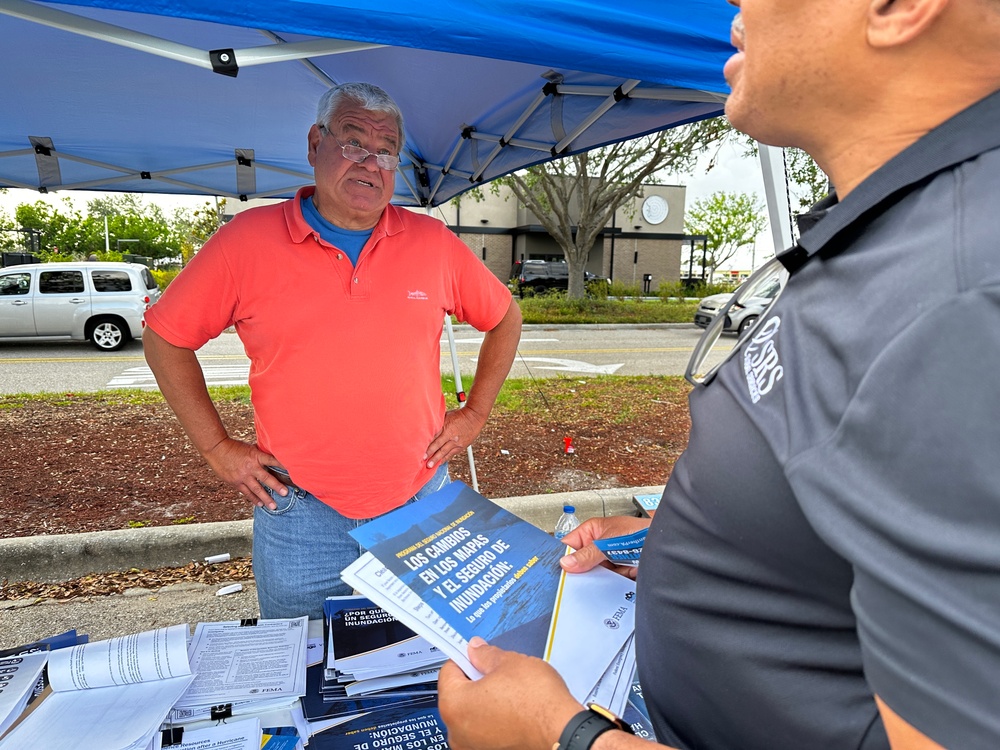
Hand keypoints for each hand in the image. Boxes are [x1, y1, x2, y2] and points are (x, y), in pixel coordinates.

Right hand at [202, 437, 286, 509]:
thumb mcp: (250, 448)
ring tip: (274, 506)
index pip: (272, 461)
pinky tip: (259, 504)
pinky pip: (246, 492)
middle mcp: (250, 467)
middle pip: (266, 478)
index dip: (282, 466)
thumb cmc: (234, 447)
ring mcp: (242, 476)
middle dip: (277, 487)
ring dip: (266, 498)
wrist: (216, 449)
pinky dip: (253, 499)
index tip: (292, 472)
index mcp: (256, 456)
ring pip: (256, 489)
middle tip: (285, 493)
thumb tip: (273, 458)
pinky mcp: (235, 482)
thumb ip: (260, 455)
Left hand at [424, 406, 486, 467]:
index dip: (426, 444)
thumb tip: (428, 428)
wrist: (474, 417)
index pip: (434, 436)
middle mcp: (451, 435)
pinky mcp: (461, 446)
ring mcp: (456, 442)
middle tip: (422, 460)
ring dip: (436, 459)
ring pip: (444, 452)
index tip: (418, 449)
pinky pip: (451, 454)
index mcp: (446, 426)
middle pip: (438, 446)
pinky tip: (440, 463)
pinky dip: (445, 459)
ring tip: (430, 466)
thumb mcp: (446, 416)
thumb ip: (438, 423)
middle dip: (430, 453)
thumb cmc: (459, 415)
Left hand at [438, 637, 582, 749]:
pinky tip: (514, 711)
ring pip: (472, 715)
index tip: (475, 655)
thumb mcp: (509, 663)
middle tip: (498, 673)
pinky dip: (494, 721)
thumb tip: (476, 650)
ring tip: (510, 694)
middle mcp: (457, 732)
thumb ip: (485, 655)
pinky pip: (484, 731)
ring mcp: (472, 747)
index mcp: (454, 705)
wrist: (563, 732)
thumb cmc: (538, 704)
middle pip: (459, 695)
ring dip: (485, 703)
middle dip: (476, 682)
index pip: (448, 671)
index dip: (465, 658)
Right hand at [559, 516, 650, 579]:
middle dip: (582, 573)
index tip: (556, 572)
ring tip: (609, 577)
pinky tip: (617, 583)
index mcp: (591, 532)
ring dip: (600, 581)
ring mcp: (608, 561)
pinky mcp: (619, 574)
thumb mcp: (609, 542)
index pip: (569, 546)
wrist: (667, 544)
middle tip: (577, 582)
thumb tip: (566, 562)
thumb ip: (587, 554)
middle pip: (580, 565)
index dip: (562, 559)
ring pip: (594, 577)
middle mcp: (597, 547)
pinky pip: (608, 585)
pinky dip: (611, 587)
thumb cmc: (641, 532)